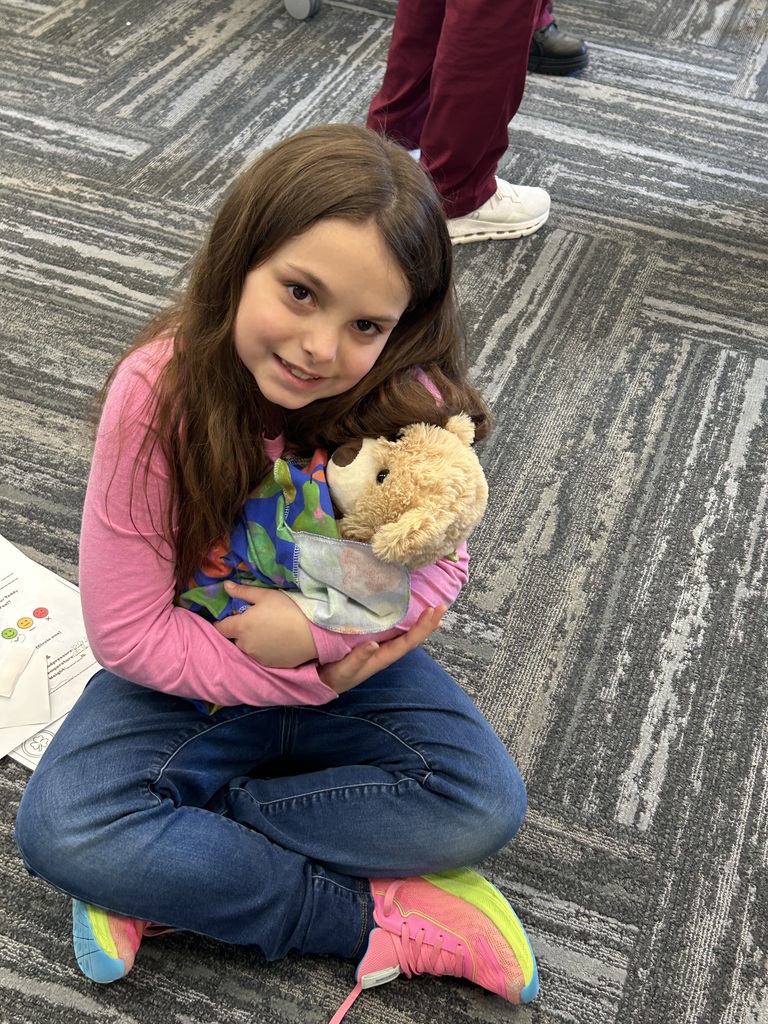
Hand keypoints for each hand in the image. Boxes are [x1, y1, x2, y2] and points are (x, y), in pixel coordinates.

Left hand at [214, 582, 317, 667]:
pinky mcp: (267, 664)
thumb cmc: (288, 610)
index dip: (222, 623)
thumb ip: (243, 591)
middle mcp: (244, 644)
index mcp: (241, 626)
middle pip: (234, 638)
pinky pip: (259, 656)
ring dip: (250, 641)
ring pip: (246, 648)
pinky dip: (262, 650)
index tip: (229, 618)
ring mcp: (256, 656)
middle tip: (255, 621)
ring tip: (267, 631)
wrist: (312, 634)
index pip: (220, 628)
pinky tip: (275, 641)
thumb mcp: (265, 595)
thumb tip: (225, 586)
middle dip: (240, 631)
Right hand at [318, 605, 446, 694]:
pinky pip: (395, 634)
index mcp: (382, 658)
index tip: (433, 612)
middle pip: (412, 638)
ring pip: (406, 636)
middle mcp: (386, 653)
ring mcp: (381, 650)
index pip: (408, 642)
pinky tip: (410, 619)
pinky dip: (407, 626)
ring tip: (434, 613)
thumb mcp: (343, 670)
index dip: (422, 627)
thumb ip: (358, 658)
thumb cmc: (333, 677)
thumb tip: (374, 644)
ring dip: (421, 625)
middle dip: (428, 623)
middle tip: (442, 606)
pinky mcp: (373, 646)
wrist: (322, 684)